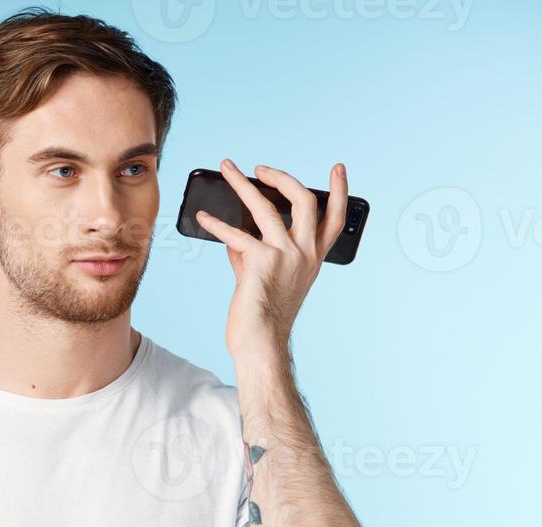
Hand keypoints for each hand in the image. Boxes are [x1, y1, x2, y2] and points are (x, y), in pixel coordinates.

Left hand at [194, 159, 347, 366]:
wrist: (260, 343)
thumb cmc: (263, 315)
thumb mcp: (265, 276)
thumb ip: (253, 252)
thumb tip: (234, 234)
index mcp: (314, 257)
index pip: (335, 219)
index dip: (340, 191)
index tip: (338, 168)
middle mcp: (305, 253)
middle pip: (304, 200)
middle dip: (281, 177)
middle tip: (261, 168)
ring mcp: (286, 254)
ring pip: (265, 205)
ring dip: (241, 184)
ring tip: (227, 169)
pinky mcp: (261, 261)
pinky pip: (234, 234)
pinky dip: (214, 224)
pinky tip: (202, 218)